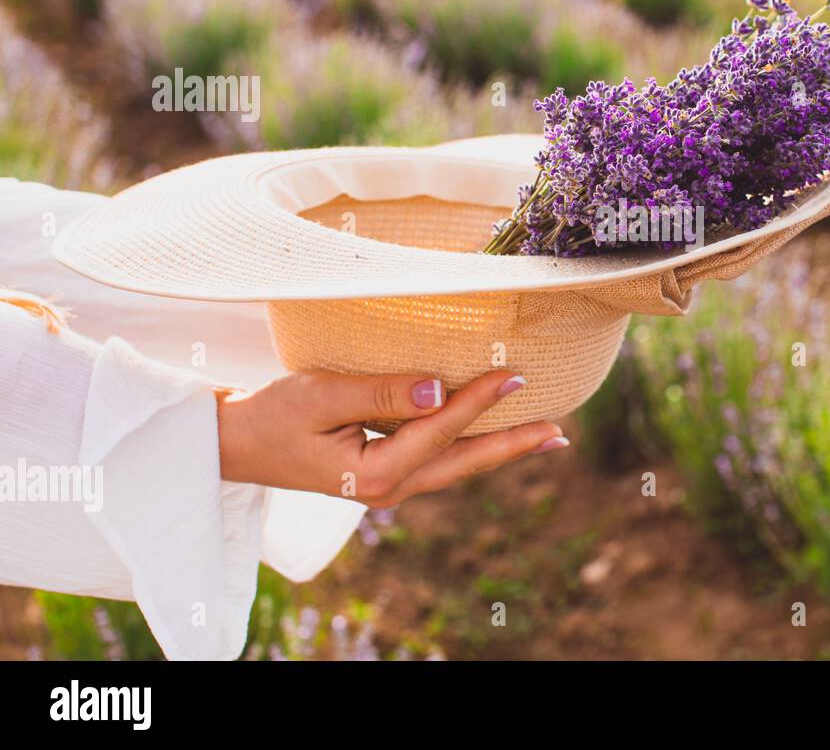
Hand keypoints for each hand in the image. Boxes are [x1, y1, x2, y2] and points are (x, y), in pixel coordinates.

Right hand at [216, 370, 567, 506]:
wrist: (235, 445)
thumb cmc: (272, 414)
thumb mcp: (320, 394)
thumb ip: (381, 392)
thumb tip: (436, 390)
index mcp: (374, 473)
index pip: (441, 429)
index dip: (479, 400)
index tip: (516, 376)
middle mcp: (388, 489)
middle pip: (464, 462)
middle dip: (514, 445)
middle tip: (560, 433)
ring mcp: (388, 486)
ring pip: (456, 465)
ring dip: (499, 448)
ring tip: (544, 436)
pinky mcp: (385, 475)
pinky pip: (439, 461)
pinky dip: (470, 447)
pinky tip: (492, 435)